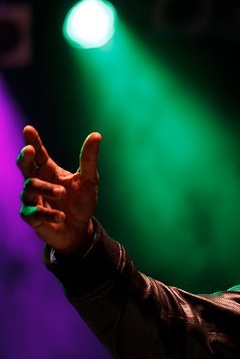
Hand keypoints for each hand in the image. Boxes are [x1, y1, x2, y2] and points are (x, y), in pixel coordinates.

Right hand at [17, 125, 100, 254]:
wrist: (80, 229)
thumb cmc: (81, 201)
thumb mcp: (89, 179)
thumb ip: (89, 159)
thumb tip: (96, 134)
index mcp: (49, 170)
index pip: (39, 153)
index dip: (33, 141)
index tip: (28, 129)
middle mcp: (37, 181)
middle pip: (25, 166)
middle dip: (25, 157)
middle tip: (29, 150)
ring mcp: (32, 198)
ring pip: (30, 188)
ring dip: (46, 188)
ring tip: (62, 193)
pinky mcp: (32, 217)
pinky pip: (34, 212)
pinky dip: (48, 213)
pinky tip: (61, 216)